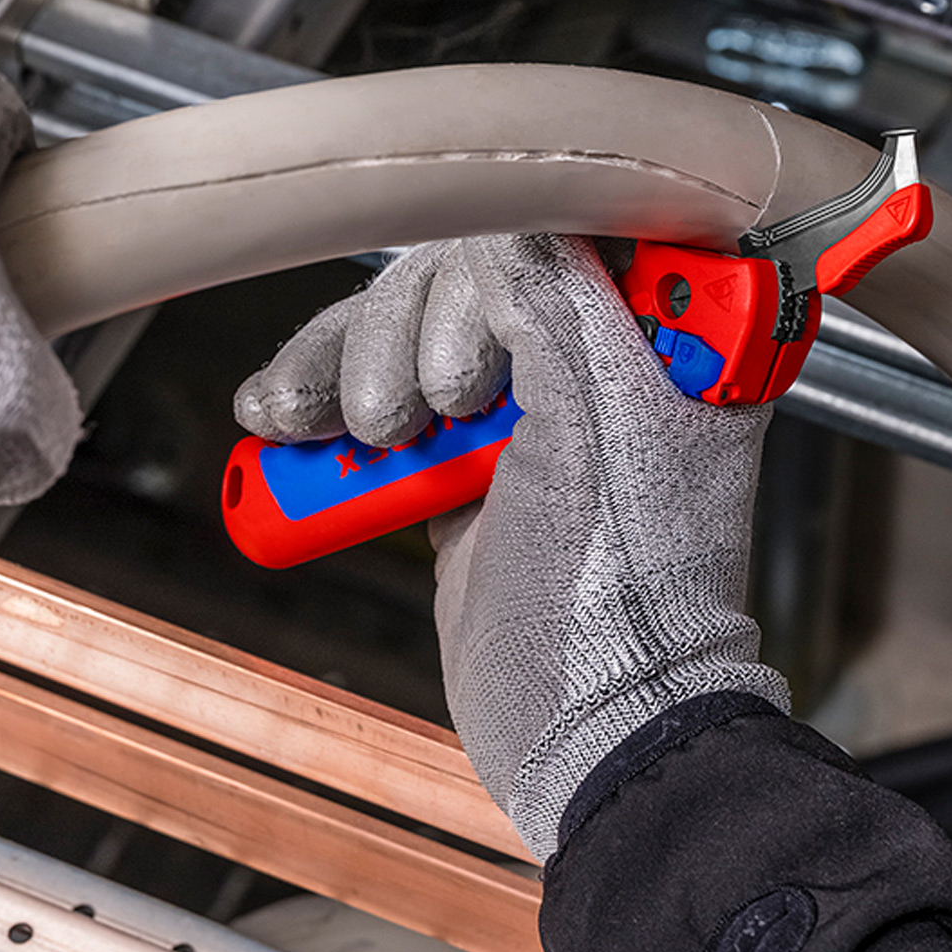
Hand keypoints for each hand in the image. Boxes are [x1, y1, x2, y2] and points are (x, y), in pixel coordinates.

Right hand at [236, 236, 787, 858]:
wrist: (583, 727)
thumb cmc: (620, 596)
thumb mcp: (591, 424)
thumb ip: (554, 305)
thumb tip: (504, 224)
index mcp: (665, 346)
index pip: (573, 227)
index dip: (506, 259)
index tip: (481, 328)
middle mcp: (597, 368)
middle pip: (470, 273)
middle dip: (414, 330)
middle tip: (426, 407)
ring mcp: (525, 417)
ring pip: (408, 333)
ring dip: (349, 366)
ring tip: (329, 426)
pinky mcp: (464, 466)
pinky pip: (382, 401)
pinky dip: (325, 408)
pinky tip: (286, 427)